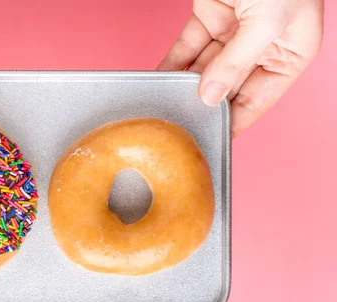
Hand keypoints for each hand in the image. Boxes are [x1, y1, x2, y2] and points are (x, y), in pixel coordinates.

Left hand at [158, 0, 322, 136]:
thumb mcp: (267, 22)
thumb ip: (237, 62)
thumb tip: (211, 96)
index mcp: (288, 54)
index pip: (257, 100)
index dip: (233, 122)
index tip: (210, 140)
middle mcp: (260, 47)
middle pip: (226, 87)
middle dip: (202, 104)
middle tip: (180, 125)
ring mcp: (234, 32)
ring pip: (202, 69)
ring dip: (182, 87)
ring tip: (163, 106)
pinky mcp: (210, 16)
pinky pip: (187, 48)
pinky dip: (171, 64)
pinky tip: (158, 81)